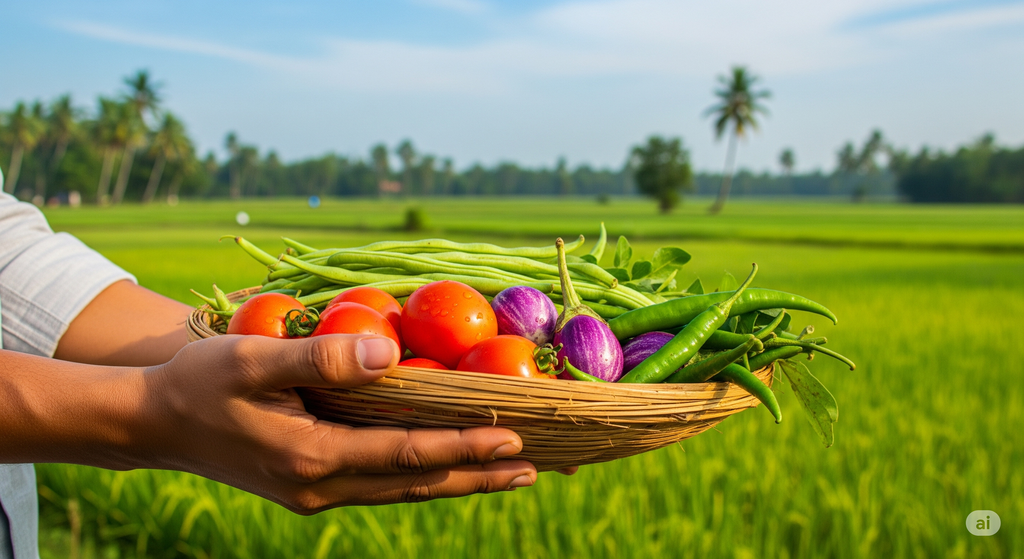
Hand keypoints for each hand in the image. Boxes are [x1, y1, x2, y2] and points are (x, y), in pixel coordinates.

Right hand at [140, 334, 537, 513]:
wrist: (154, 425)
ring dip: (456, 480)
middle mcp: (320, 488)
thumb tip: (387, 354)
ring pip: (402, 491)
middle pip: (415, 485)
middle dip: (476, 475)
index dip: (461, 446)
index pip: (405, 455)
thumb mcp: (251, 361)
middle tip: (533, 467)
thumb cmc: (199, 383)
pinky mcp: (311, 487)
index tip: (512, 439)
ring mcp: (315, 494)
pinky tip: (446, 466)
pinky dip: (422, 476)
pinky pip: (381, 486)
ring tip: (507, 473)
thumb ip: (319, 360)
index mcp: (310, 458)